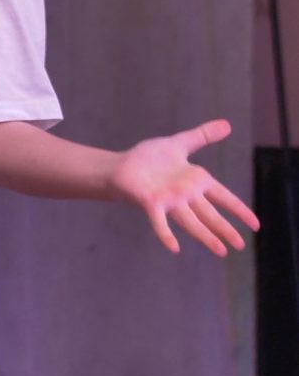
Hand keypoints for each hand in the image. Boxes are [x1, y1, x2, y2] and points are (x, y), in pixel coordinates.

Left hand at [108, 118, 258, 256]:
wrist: (121, 165)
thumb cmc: (149, 158)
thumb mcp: (180, 143)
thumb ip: (202, 136)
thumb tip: (227, 125)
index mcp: (196, 181)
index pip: (223, 196)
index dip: (239, 209)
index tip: (255, 224)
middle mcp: (186, 194)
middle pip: (210, 214)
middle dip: (226, 229)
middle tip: (240, 246)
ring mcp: (169, 200)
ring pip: (191, 221)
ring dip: (206, 236)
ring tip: (220, 251)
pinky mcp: (151, 203)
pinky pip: (160, 221)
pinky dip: (166, 234)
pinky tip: (174, 248)